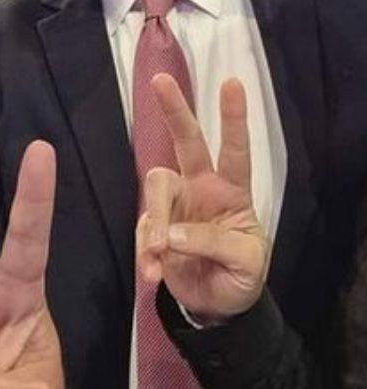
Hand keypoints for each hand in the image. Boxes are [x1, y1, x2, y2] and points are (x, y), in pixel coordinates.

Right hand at [136, 74, 268, 321]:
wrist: (214, 307)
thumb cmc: (240, 277)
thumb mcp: (246, 264)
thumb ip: (214, 243)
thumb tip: (171, 233)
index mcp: (231, 192)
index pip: (235, 151)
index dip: (233, 119)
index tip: (232, 83)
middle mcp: (200, 188)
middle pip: (186, 142)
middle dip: (175, 110)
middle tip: (159, 81)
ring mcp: (174, 205)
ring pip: (155, 187)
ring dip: (156, 220)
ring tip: (158, 256)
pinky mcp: (153, 227)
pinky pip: (143, 228)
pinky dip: (146, 252)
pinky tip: (154, 273)